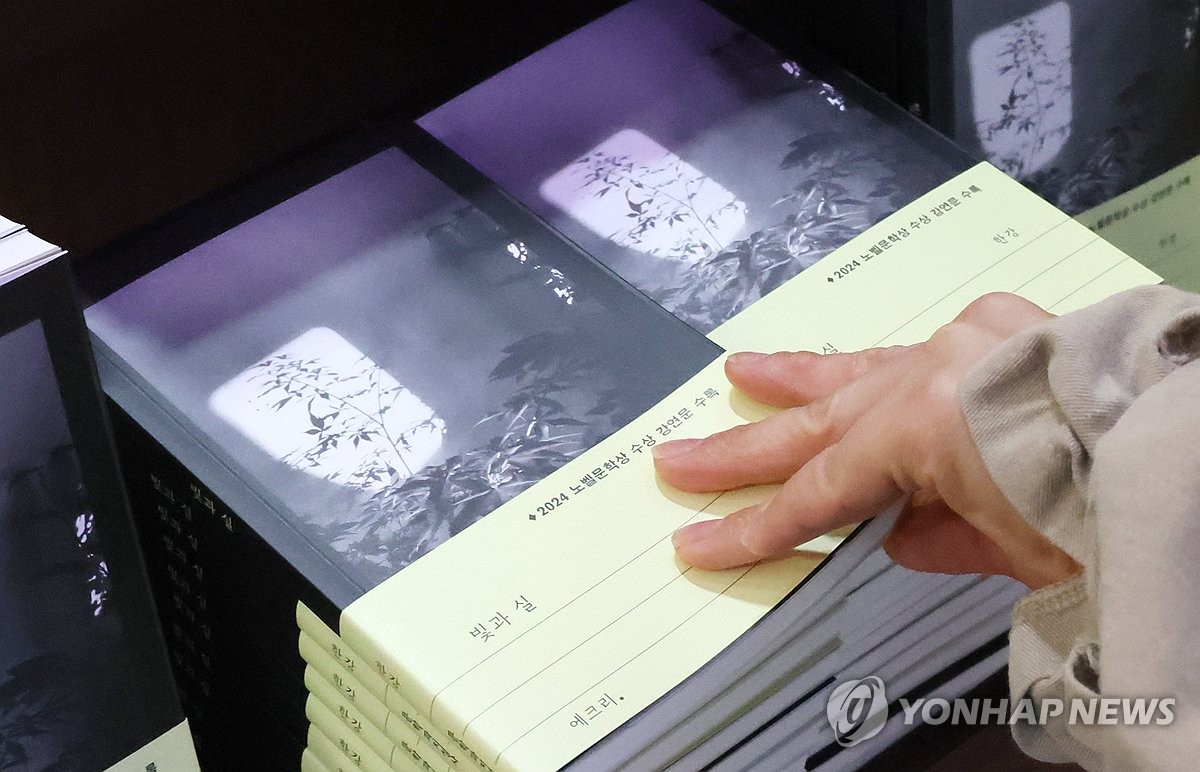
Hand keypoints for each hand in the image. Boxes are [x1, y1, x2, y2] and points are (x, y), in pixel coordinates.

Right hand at [653, 293, 1079, 588]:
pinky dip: (876, 366)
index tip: (697, 543)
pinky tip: (847, 366)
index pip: (816, 494)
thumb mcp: (1021, 548)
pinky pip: (916, 349)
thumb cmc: (1111, 501)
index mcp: (924, 429)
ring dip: (796, 381)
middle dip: (741, 449)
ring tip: (742, 375)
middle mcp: (931, 373)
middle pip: (813, 424)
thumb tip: (899, 531)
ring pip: (857, 367)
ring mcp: (963, 342)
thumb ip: (944, 537)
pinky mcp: (999, 326)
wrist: (1188, 441)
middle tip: (677, 459)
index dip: (752, 527)